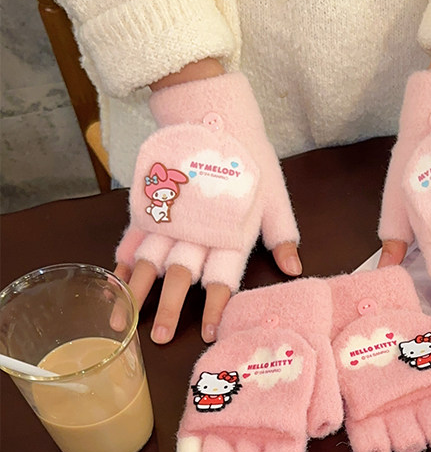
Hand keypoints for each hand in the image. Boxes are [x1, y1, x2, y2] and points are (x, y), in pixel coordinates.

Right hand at [116, 66, 299, 343]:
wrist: (212, 112)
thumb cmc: (250, 160)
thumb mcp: (275, 196)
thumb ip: (282, 234)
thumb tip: (293, 270)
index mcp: (229, 231)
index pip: (222, 277)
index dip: (216, 306)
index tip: (210, 333)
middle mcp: (196, 228)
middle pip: (180, 274)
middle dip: (169, 308)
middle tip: (157, 339)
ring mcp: (168, 216)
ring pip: (148, 260)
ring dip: (135, 292)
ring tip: (121, 322)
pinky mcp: (150, 203)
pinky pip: (132, 235)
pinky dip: (122, 259)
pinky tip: (114, 282)